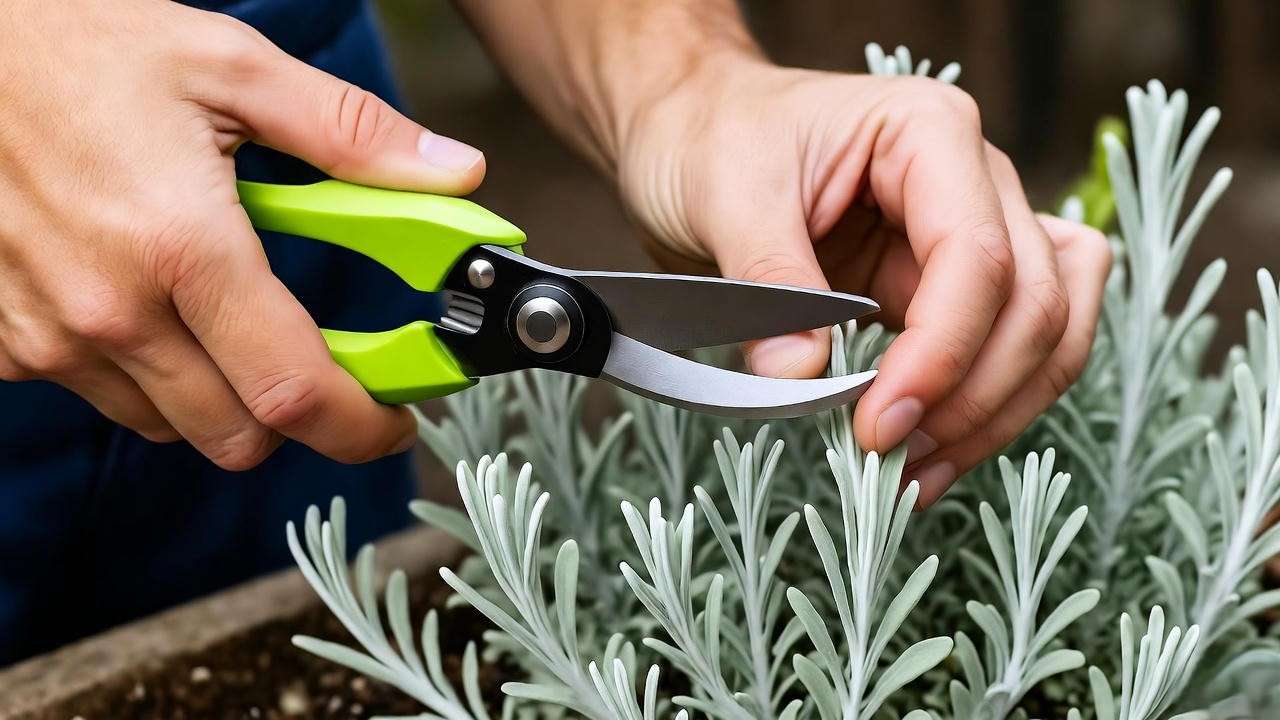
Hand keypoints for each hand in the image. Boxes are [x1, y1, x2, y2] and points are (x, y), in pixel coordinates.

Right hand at [0, 0, 484, 468]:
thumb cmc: (73, 45)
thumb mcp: (229, 66)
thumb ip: (351, 132)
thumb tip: (453, 172)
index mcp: (183, 248)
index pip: (295, 392)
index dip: (362, 425)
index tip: (393, 420)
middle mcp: (111, 312)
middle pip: (238, 436)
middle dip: (294, 414)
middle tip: (316, 363)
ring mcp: (48, 337)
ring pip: (168, 424)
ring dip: (216, 391)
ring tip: (219, 306)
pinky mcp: (3, 344)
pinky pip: (99, 393)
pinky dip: (141, 368)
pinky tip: (143, 296)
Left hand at [618, 59, 1110, 503]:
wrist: (691, 130)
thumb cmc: (710, 138)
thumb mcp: (725, 196)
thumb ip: (771, 282)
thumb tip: (803, 376)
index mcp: (930, 133)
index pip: (978, 257)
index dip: (942, 354)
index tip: (880, 425)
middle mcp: (977, 179)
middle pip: (1034, 302)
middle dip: (975, 396)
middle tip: (893, 457)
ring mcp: (977, 232)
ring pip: (1050, 331)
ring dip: (997, 411)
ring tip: (918, 471)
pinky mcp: (952, 285)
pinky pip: (1015, 346)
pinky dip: (990, 405)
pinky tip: (936, 449)